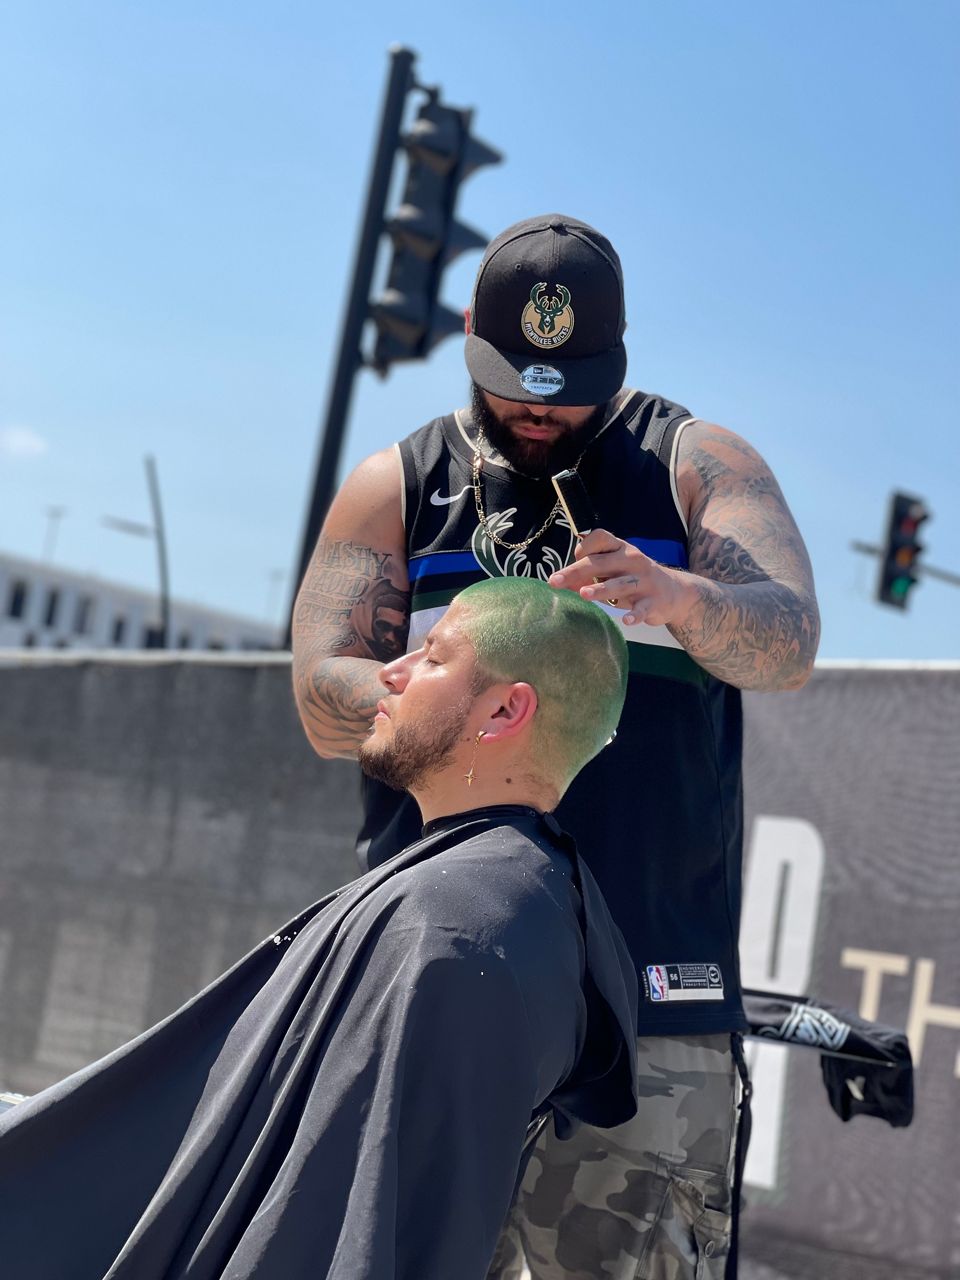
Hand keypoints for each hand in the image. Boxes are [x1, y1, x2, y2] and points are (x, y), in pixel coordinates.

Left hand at [548, 528, 698, 626]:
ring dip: (601, 589)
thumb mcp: (614, 571)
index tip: (574, 559)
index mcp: (621, 548)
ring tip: (584, 594)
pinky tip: (626, 620)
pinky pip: (642, 608)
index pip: (599, 538)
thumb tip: (563, 583)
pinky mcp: (654, 601)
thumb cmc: (633, 579)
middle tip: (555, 581)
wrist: (674, 592)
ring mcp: (644, 580)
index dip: (583, 547)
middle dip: (576, 571)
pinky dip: (635, 614)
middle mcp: (632, 560)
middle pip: (601, 563)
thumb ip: (590, 575)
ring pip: (620, 584)